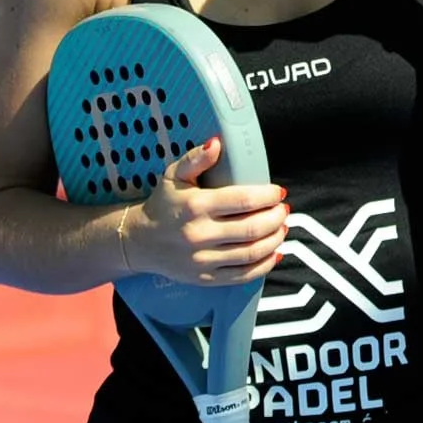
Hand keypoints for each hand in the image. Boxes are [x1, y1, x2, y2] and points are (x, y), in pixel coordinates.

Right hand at [129, 137, 288, 285]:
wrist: (138, 241)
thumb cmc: (163, 205)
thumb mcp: (174, 176)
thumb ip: (196, 158)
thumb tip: (217, 144)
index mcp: (196, 206)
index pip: (244, 201)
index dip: (268, 196)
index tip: (278, 192)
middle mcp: (199, 234)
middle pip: (253, 228)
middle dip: (276, 218)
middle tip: (283, 210)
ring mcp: (202, 259)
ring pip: (252, 253)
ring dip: (275, 239)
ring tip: (281, 228)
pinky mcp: (205, 278)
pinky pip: (242, 275)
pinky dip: (264, 265)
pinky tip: (274, 253)